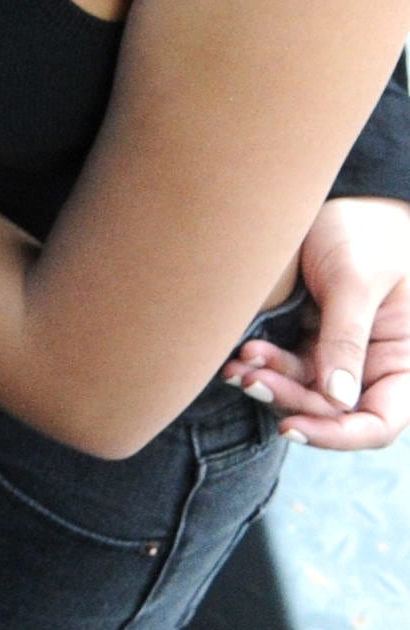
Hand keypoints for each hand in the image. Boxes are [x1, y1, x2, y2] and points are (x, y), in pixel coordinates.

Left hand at [231, 197, 409, 449]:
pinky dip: (264, 365)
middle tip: (248, 380)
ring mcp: (342, 354)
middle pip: (333, 412)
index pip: (379, 422)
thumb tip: (337, 400)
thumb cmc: (366, 230)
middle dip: (290, 402)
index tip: (293, 426)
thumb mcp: (356, 281)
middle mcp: (375, 365)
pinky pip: (287, 367)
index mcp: (404, 360)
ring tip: (236, 367)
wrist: (342, 194)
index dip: (339, 435)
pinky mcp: (312, 338)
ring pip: (304, 392)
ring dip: (270, 384)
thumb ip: (347, 339)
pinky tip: (239, 356)